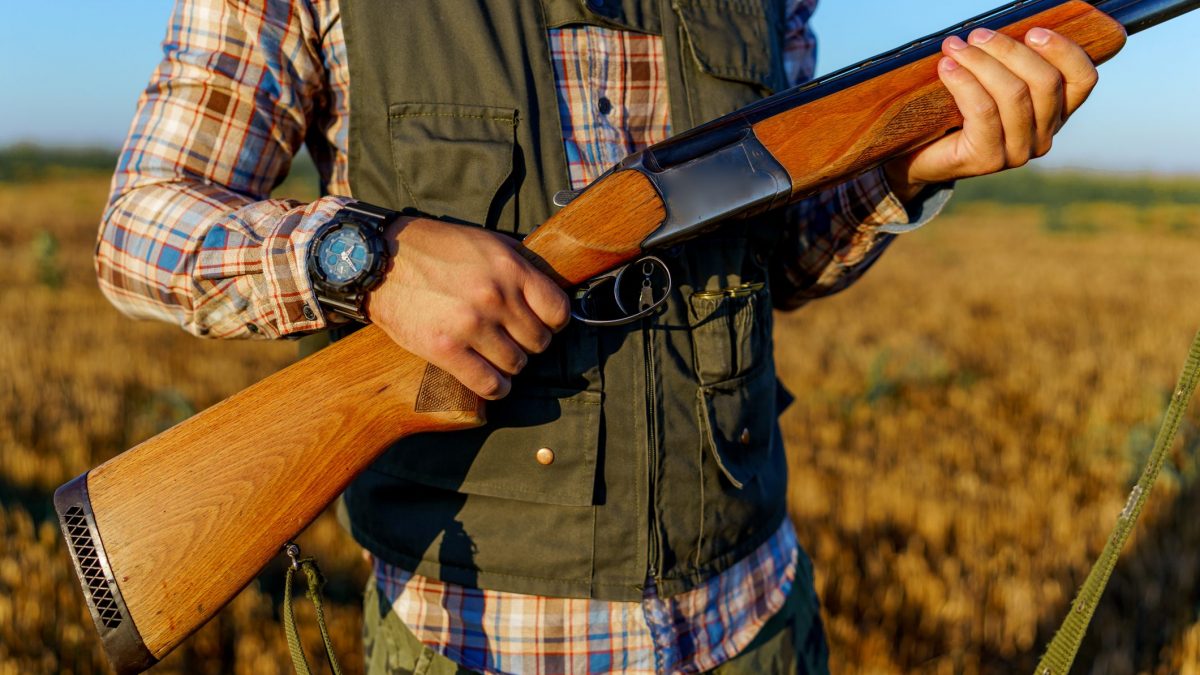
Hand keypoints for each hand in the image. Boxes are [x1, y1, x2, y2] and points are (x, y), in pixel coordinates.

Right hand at [364, 217, 570, 399]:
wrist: (379, 262)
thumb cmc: (433, 249)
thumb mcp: (484, 242)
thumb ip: (517, 264)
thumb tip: (547, 284)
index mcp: (509, 269)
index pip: (558, 311)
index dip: (554, 322)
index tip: (542, 323)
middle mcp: (495, 297)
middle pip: (539, 342)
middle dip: (529, 344)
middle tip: (512, 339)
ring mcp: (471, 325)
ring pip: (516, 364)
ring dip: (510, 366)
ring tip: (496, 357)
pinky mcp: (445, 350)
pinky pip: (489, 384)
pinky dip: (495, 388)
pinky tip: (489, 381)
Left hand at [883, 27, 1102, 201]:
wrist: (919, 157)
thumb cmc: (955, 114)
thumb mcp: (990, 84)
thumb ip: (1008, 64)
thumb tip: (998, 28)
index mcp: (1056, 114)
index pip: (1082, 80)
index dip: (1065, 50)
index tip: (1034, 30)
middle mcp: (1044, 136)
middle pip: (1044, 82)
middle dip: (1009, 50)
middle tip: (976, 34)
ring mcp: (1018, 152)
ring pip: (1014, 94)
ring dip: (981, 62)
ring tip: (954, 47)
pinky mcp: (989, 160)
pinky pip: (983, 111)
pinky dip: (964, 82)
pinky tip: (947, 67)